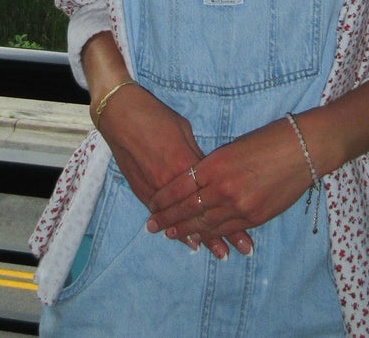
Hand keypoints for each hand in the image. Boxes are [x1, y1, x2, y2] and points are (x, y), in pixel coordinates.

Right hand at [96, 83, 252, 259]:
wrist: (120, 115)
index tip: (247, 230)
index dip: (230, 212)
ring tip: (220, 253)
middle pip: (201, 212)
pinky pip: (164, 216)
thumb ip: (197, 158)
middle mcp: (172, 182)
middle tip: (241, 249)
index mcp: (186, 164)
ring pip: (183, 219)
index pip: (214, 195)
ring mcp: (155, 189)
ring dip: (202, 236)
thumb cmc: (155, 116)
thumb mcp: (184, 132)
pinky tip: (190, 243)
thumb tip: (211, 174)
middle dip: (223, 232)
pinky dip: (178, 229)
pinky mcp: (141, 190)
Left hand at [146, 118, 311, 242]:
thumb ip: (214, 166)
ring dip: (187, 230)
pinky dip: (213, 234)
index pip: (180, 186)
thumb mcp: (234, 146)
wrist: (305, 148)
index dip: (164, 198)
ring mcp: (240, 205)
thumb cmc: (270, 138)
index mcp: (216, 164)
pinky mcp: (256, 217)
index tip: (151, 204)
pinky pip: (228, 229)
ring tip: (171, 234)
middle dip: (168, 219)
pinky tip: (202, 238)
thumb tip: (198, 181)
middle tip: (151, 226)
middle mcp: (224, 187)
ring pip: (206, 223)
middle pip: (188, 208)